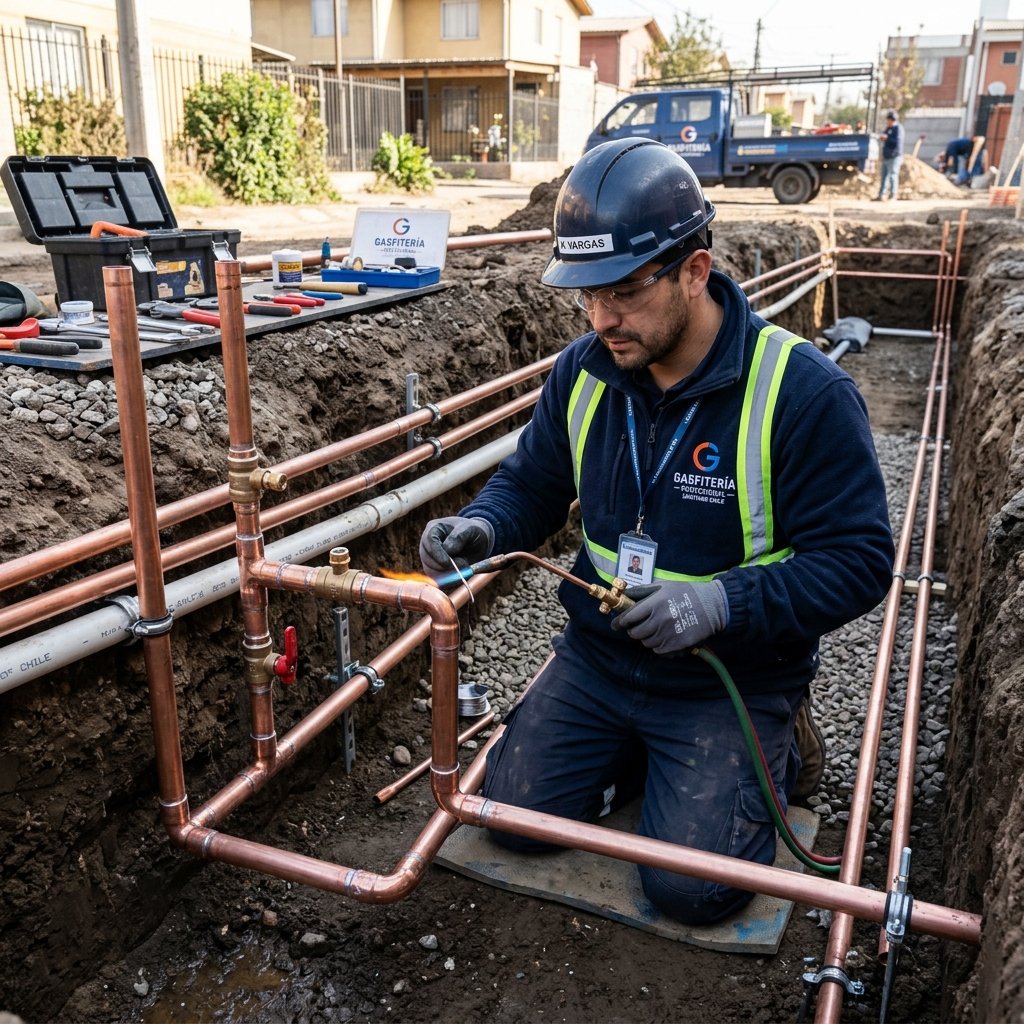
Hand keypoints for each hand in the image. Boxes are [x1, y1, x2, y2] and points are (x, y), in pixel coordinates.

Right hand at [419, 516, 493, 573]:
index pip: (429, 540)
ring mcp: (429, 557)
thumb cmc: (473, 532)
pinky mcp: (435, 570)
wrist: (478, 542)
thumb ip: (459, 537)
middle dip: (442, 566)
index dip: (437, 553)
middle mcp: (428, 543)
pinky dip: (448, 581)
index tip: (448, 563)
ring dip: (447, 574)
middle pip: (426, 557)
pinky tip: (460, 576)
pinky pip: (436, 580)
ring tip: (464, 567)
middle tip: (463, 565)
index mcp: (434, 528)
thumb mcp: (471, 529)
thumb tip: (448, 550)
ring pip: (430, 570)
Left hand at [611, 580, 727, 654]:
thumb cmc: (686, 593)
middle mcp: (659, 620)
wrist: (713, 606)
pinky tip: (664, 637)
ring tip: (655, 630)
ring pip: (646, 642)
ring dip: (647, 638)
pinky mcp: (676, 645)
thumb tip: (625, 595)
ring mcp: (667, 634)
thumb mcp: (664, 586)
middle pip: (635, 633)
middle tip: (638, 627)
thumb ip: (643, 591)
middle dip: (634, 630)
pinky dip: (657, 646)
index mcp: (654, 604)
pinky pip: (658, 650)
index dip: (619, 623)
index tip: (615, 625)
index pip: (628, 617)